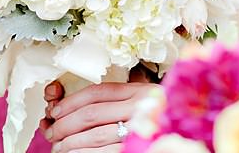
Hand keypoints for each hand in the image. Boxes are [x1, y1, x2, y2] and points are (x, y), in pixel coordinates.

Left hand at [40, 78, 158, 152]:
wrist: (187, 143)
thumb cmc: (160, 123)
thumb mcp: (141, 104)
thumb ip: (117, 101)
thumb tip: (70, 100)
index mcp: (141, 92)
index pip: (98, 92)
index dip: (72, 101)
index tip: (56, 110)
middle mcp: (142, 109)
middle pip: (91, 114)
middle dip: (64, 123)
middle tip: (51, 131)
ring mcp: (141, 130)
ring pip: (93, 135)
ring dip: (69, 142)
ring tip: (58, 146)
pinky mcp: (136, 148)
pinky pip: (100, 152)